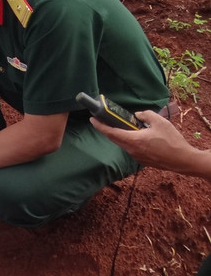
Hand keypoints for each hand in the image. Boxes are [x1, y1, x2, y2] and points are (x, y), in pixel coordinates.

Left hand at [91, 111, 210, 176]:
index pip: (111, 132)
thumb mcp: (160, 121)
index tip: (92, 119)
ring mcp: (136, 157)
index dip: (100, 125)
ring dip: (119, 135)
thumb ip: (145, 115)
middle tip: (103, 120)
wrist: (183, 160)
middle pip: (114, 138)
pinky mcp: (142, 160)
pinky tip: (136, 136)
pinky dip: (128, 141)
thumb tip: (137, 116)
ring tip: (122, 126)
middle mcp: (132, 150)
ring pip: (122, 144)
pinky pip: (130, 148)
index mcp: (133, 140)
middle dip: (107, 129)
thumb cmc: (172, 141)